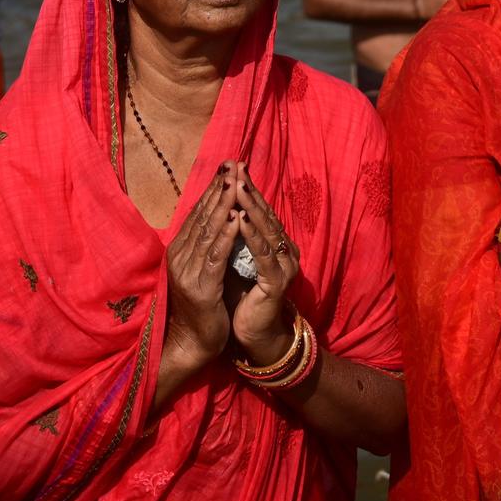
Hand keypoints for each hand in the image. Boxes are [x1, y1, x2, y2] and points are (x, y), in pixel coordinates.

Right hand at [161, 170, 238, 374]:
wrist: (194, 342)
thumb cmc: (204, 305)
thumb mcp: (203, 269)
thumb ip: (207, 244)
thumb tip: (221, 216)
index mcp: (179, 250)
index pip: (197, 213)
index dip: (212, 189)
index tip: (227, 166)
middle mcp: (180, 257)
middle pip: (202, 216)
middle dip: (219, 189)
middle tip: (233, 164)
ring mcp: (188, 272)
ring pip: (208, 232)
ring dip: (223, 205)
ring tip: (235, 183)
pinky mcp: (201, 288)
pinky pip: (215, 256)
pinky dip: (226, 235)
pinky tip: (237, 219)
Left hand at [227, 167, 299, 365]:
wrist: (254, 333)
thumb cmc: (242, 296)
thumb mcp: (234, 260)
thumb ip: (232, 238)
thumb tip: (217, 209)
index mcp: (274, 243)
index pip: (259, 210)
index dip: (246, 188)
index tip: (232, 166)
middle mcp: (283, 250)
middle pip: (264, 214)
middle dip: (248, 190)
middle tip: (236, 167)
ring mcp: (283, 265)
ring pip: (265, 230)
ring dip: (250, 207)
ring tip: (236, 187)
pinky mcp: (276, 282)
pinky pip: (263, 255)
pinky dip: (251, 236)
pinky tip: (240, 220)